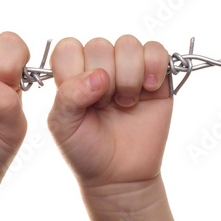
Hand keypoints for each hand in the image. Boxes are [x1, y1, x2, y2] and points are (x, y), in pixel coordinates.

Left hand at [48, 35, 171, 189]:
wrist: (119, 175)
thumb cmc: (86, 150)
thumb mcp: (63, 126)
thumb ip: (68, 97)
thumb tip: (99, 75)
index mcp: (72, 74)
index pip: (68, 47)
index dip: (74, 71)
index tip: (82, 100)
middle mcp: (99, 66)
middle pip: (99, 45)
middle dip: (103, 81)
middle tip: (104, 107)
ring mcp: (128, 69)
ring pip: (128, 44)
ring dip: (128, 77)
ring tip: (126, 103)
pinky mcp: (156, 76)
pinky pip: (157, 50)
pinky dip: (154, 66)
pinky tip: (148, 89)